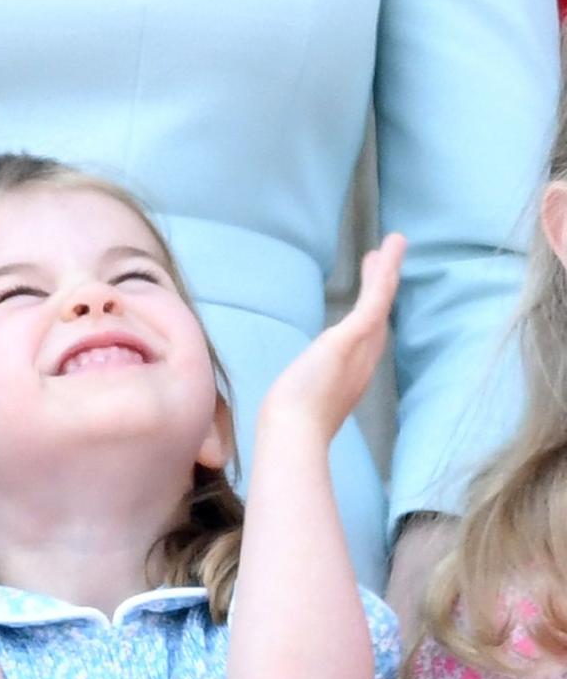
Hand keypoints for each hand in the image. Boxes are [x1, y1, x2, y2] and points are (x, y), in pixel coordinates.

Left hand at [261, 233, 406, 440]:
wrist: (295, 435)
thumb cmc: (290, 432)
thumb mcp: (297, 409)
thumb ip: (300, 400)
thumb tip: (284, 405)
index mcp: (349, 381)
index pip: (364, 343)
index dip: (371, 318)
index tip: (372, 302)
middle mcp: (361, 365)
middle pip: (378, 319)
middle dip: (382, 290)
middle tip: (385, 261)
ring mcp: (360, 351)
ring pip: (380, 304)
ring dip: (388, 273)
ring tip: (394, 243)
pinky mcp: (352, 338)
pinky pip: (374, 301)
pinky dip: (383, 275)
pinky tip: (387, 250)